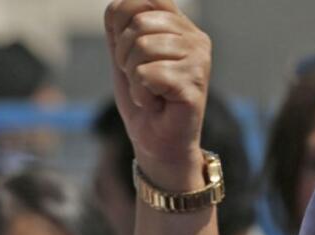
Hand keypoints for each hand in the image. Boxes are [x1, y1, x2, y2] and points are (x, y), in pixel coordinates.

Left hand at [105, 0, 210, 188]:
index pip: (143, 0)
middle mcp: (194, 37)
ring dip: (134, 77)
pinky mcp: (194, 82)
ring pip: (142, 48)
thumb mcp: (124, 58)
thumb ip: (120, 29)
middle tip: (139, 78)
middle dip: (124, 56)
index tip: (127, 54)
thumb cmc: (143, 99)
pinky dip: (141, 94)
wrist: (156, 141)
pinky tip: (155, 103)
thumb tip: (116, 3)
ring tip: (149, 91)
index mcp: (178, 26)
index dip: (121, 26)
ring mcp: (198, 58)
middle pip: (138, 25)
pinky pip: (147, 75)